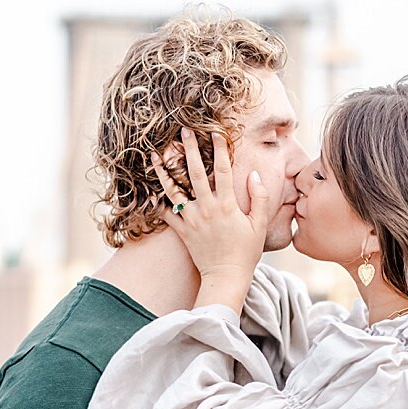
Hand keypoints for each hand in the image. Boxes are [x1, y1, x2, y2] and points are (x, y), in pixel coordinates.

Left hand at [152, 128, 268, 306]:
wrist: (226, 277)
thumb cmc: (246, 252)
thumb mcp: (259, 224)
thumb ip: (258, 198)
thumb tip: (254, 175)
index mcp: (227, 205)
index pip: (224, 170)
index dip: (220, 149)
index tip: (216, 132)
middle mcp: (207, 208)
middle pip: (196, 173)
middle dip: (190, 150)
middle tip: (183, 132)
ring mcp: (192, 219)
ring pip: (174, 190)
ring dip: (164, 171)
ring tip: (156, 155)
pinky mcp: (182, 230)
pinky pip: (166, 213)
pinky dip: (156, 201)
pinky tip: (148, 188)